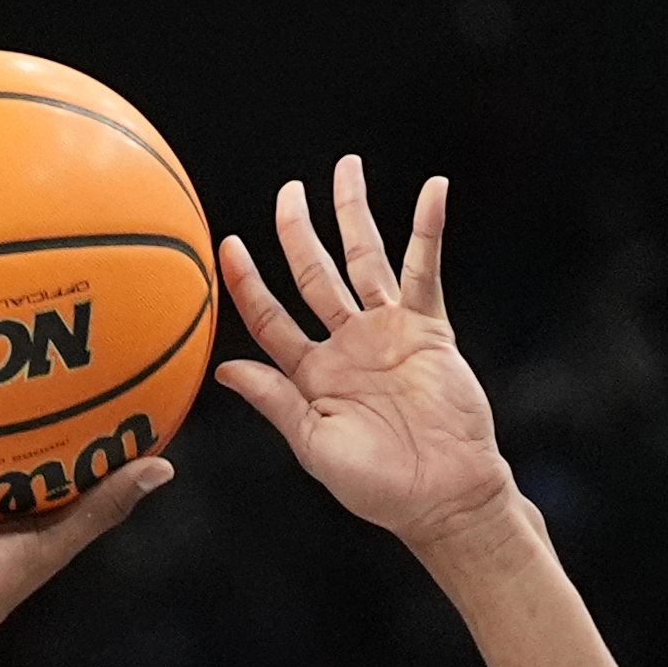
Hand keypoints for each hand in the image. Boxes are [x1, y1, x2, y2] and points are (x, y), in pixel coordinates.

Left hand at [214, 159, 517, 552]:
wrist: (442, 497)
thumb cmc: (377, 487)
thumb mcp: (313, 445)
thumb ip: (275, 401)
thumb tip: (224, 369)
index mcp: (310, 374)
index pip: (270, 317)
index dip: (247, 282)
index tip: (226, 246)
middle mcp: (346, 345)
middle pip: (314, 274)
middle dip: (298, 231)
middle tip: (288, 189)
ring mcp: (388, 332)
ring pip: (365, 260)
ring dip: (355, 214)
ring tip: (346, 168)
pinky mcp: (429, 329)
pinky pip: (426, 271)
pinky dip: (428, 231)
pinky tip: (432, 190)